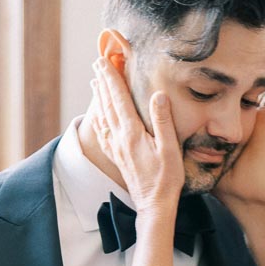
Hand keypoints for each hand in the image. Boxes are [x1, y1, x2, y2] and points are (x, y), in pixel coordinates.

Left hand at [91, 56, 183, 213]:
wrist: (154, 205)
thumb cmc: (166, 178)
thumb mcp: (170, 148)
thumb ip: (162, 121)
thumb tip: (158, 94)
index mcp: (132, 133)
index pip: (119, 99)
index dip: (112, 78)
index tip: (104, 60)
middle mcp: (120, 138)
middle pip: (108, 104)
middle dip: (103, 82)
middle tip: (97, 63)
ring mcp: (116, 148)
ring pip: (103, 117)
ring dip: (99, 98)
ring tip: (94, 82)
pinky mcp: (117, 157)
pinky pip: (103, 134)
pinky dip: (98, 119)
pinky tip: (97, 116)